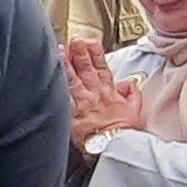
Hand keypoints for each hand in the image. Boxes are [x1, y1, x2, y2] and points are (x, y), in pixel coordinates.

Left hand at [67, 38, 146, 153]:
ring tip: (59, 51)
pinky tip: (50, 79)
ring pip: (72, 79)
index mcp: (109, 92)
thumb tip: (128, 83)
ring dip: (66, 64)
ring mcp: (82, 104)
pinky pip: (62, 99)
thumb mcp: (136, 110)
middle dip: (79, 52)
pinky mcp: (72, 115)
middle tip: (73, 40)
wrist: (115, 147)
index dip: (96, 52)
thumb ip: (132, 93)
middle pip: (86, 69)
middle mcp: (95, 94)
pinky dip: (57, 88)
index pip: (102, 67)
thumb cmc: (125, 132)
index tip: (90, 41)